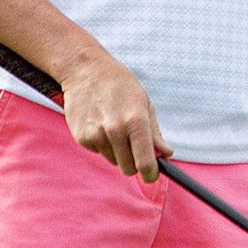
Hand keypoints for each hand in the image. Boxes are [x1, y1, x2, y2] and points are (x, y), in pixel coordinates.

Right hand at [61, 51, 171, 181]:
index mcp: (135, 120)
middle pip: (128, 168)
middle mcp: (115, 130)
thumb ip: (154, 132)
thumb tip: (165, 154)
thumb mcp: (144, 103)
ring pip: (113, 161)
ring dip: (117, 152)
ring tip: (114, 126)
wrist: (86, 70)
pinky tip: (100, 123)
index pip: (145, 162)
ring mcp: (96, 135)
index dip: (151, 174)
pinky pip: (99, 152)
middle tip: (134, 148)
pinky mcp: (82, 138)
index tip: (152, 176)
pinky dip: (102, 144)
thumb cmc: (120, 85)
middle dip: (134, 163)